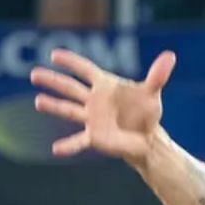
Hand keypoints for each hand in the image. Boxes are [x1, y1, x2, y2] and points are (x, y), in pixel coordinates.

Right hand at [31, 49, 176, 161]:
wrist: (147, 137)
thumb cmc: (146, 111)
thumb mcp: (152, 92)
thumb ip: (157, 75)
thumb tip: (170, 56)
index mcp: (104, 85)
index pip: (84, 69)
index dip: (70, 62)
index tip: (54, 54)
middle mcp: (93, 100)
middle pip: (70, 87)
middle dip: (53, 81)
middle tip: (34, 74)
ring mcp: (91, 118)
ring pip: (68, 109)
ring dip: (53, 105)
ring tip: (38, 101)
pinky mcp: (94, 136)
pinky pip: (78, 140)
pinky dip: (68, 145)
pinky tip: (56, 149)